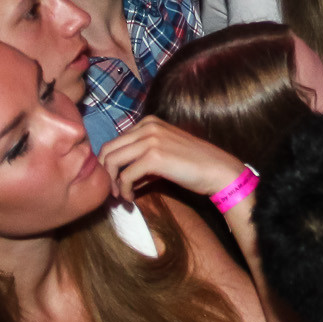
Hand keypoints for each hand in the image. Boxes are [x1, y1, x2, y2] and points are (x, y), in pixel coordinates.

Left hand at [97, 116, 247, 208]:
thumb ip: (140, 161)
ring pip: (111, 161)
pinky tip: (131, 199)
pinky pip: (125, 176)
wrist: (217, 170)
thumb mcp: (163, 156)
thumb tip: (119, 179)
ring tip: (121, 196)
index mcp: (148, 122)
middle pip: (107, 150)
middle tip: (113, 192)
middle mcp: (147, 126)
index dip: (109, 165)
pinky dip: (124, 191)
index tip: (115, 183)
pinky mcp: (154, 157)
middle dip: (105, 174)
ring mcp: (150, 139)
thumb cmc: (192, 165)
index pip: (114, 142)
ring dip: (112, 183)